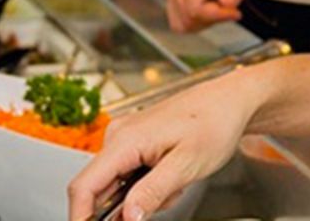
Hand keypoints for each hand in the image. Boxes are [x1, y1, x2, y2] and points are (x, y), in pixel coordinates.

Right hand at [68, 75, 258, 220]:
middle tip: (166, 197)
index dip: (80, 216)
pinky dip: (147, 186)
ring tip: (176, 184)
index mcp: (125, 140)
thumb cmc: (214, 123)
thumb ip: (153, 192)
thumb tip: (127, 217)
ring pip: (117, 186)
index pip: (84, 185)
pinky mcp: (133, 143)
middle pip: (99, 188)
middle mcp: (117, 137)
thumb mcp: (187, 165)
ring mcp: (124, 139)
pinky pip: (128, 176)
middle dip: (127, 207)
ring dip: (143, 196)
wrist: (229, 101)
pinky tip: (171, 177)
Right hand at [164, 0, 243, 31]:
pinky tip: (210, 10)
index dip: (218, 15)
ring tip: (220, 8)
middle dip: (213, 18)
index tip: (237, 12)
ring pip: (183, 24)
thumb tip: (227, 2)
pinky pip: (179, 23)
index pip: (196, 8)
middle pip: (189, 18)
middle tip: (231, 9)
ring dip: (205, 22)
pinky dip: (196, 22)